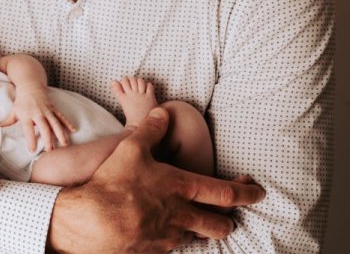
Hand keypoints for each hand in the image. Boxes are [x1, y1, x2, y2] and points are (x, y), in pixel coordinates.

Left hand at [0, 87, 75, 151]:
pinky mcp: (53, 108)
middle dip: (47, 139)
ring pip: (55, 123)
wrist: (30, 85)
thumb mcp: (13, 111)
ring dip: (60, 134)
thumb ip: (7, 122)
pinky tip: (73, 130)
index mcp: (26, 115)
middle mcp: (37, 113)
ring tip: (65, 145)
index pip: (28, 129)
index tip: (31, 150)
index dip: (30, 139)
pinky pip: (61, 117)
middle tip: (50, 151)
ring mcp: (47, 110)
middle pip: (44, 127)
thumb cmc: (21, 101)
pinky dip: (67, 123)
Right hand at [48, 107, 265, 252]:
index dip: (247, 193)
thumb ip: (151, 130)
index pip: (225, 193)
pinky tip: (160, 233)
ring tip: (195, 227)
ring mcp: (168, 237)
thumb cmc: (114, 183)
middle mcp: (181, 216)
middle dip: (227, 222)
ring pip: (195, 238)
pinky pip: (170, 248)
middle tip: (229, 218)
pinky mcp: (153, 251)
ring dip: (199, 232)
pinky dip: (171, 240)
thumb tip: (163, 112)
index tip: (259, 192)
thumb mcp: (131, 148)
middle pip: (218, 225)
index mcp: (181, 188)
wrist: (93, 222)